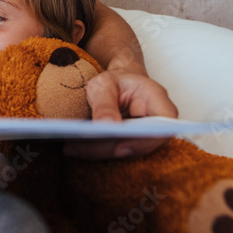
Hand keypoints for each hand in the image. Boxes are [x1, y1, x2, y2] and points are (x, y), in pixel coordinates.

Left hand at [63, 70, 177, 159]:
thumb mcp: (105, 83)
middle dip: (110, 149)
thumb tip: (106, 126)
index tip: (119, 146)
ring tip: (70, 148)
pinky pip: (116, 152)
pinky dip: (96, 151)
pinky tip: (74, 148)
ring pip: (126, 152)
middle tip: (79, 147)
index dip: (143, 142)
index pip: (161, 128)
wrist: (118, 83)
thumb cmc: (115, 80)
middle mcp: (156, 122)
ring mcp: (145, 136)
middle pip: (141, 145)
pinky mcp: (131, 145)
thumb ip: (105, 102)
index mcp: (157, 101)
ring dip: (99, 153)